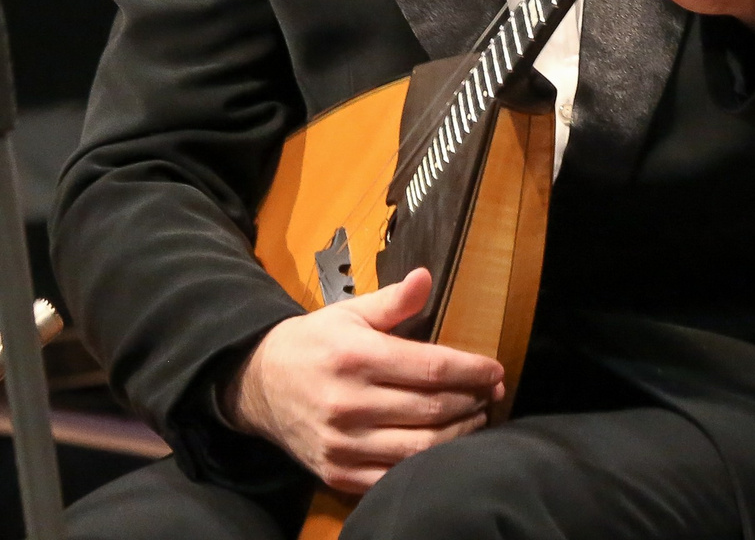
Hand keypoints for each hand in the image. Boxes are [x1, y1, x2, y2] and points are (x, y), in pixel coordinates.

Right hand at [226, 268, 501, 494]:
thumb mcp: (350, 313)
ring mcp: (341, 443)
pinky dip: (424, 467)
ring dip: (458, 435)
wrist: (258, 385)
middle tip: (493, 394)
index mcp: (356, 357)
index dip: (472, 370)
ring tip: (476, 418)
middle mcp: (348, 403)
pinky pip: (391, 477)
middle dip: (472, 401)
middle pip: (431, 409)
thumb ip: (393, 300)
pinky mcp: (336, 471)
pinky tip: (443, 450)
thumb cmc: (314, 344)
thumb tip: (426, 277)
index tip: (496, 370)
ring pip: (418, 448)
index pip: (431, 367)